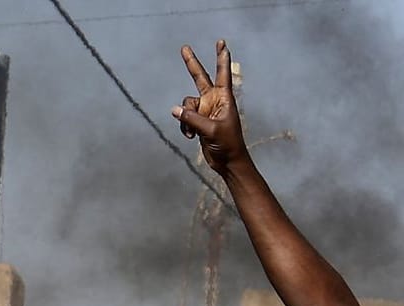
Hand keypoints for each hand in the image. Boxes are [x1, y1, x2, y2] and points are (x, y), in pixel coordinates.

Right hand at [172, 40, 247, 174]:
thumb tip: (175, 110)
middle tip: (185, 48)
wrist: (228, 163)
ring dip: (186, 118)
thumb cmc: (228, 145)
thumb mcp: (211, 130)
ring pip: (186, 104)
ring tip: (193, 131)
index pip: (222, 74)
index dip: (221, 58)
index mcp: (224, 99)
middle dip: (192, 63)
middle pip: (200, 78)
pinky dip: (184, 126)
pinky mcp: (199, 121)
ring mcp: (206, 110)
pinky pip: (184, 117)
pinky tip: (191, 136)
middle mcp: (214, 101)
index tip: (222, 43)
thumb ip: (191, 118)